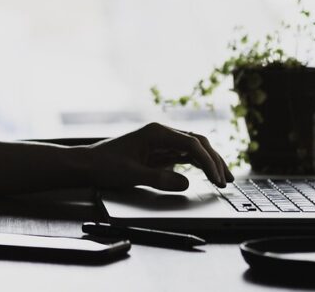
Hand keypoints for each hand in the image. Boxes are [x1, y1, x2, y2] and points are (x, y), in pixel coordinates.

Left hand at [85, 122, 232, 190]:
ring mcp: (161, 142)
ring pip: (193, 148)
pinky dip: (198, 165)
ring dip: (209, 161)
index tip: (217, 178)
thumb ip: (159, 178)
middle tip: (227, 180)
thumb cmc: (105, 165)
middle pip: (197, 143)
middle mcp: (161, 133)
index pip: (191, 144)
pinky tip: (208, 174)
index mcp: (156, 133)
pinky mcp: (159, 152)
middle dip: (214, 160)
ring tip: (224, 178)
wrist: (88, 164)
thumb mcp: (131, 174)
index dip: (208, 161)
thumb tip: (186, 182)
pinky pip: (184, 155)